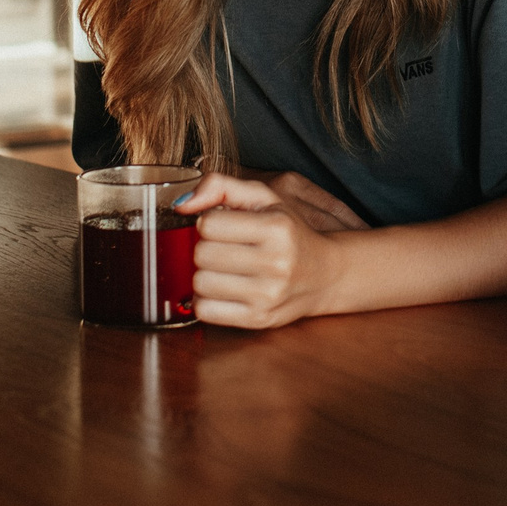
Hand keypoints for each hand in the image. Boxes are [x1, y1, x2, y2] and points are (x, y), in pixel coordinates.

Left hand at [177, 172, 348, 328]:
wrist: (325, 274)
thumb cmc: (289, 232)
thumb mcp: (263, 198)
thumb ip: (220, 186)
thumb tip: (182, 204)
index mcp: (276, 227)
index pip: (208, 224)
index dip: (209, 223)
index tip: (224, 226)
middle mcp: (276, 262)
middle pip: (202, 254)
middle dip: (207, 249)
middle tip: (225, 248)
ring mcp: (268, 294)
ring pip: (200, 283)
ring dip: (206, 275)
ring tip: (225, 269)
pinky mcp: (259, 319)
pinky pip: (205, 311)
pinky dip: (206, 300)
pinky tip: (224, 290)